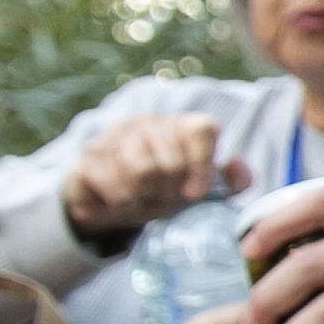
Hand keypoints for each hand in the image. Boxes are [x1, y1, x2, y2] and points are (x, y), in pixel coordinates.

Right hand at [61, 113, 242, 244]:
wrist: (114, 202)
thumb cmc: (166, 190)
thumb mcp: (202, 190)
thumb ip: (232, 181)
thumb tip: (235, 165)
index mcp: (183, 126)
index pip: (202, 129)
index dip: (202, 164)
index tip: (195, 194)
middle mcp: (150, 122)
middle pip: (170, 161)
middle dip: (168, 191)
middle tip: (161, 198)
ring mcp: (116, 134)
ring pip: (139, 171)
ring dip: (143, 197)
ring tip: (141, 199)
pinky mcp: (89, 155)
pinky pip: (109, 182)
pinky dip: (118, 202)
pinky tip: (120, 200)